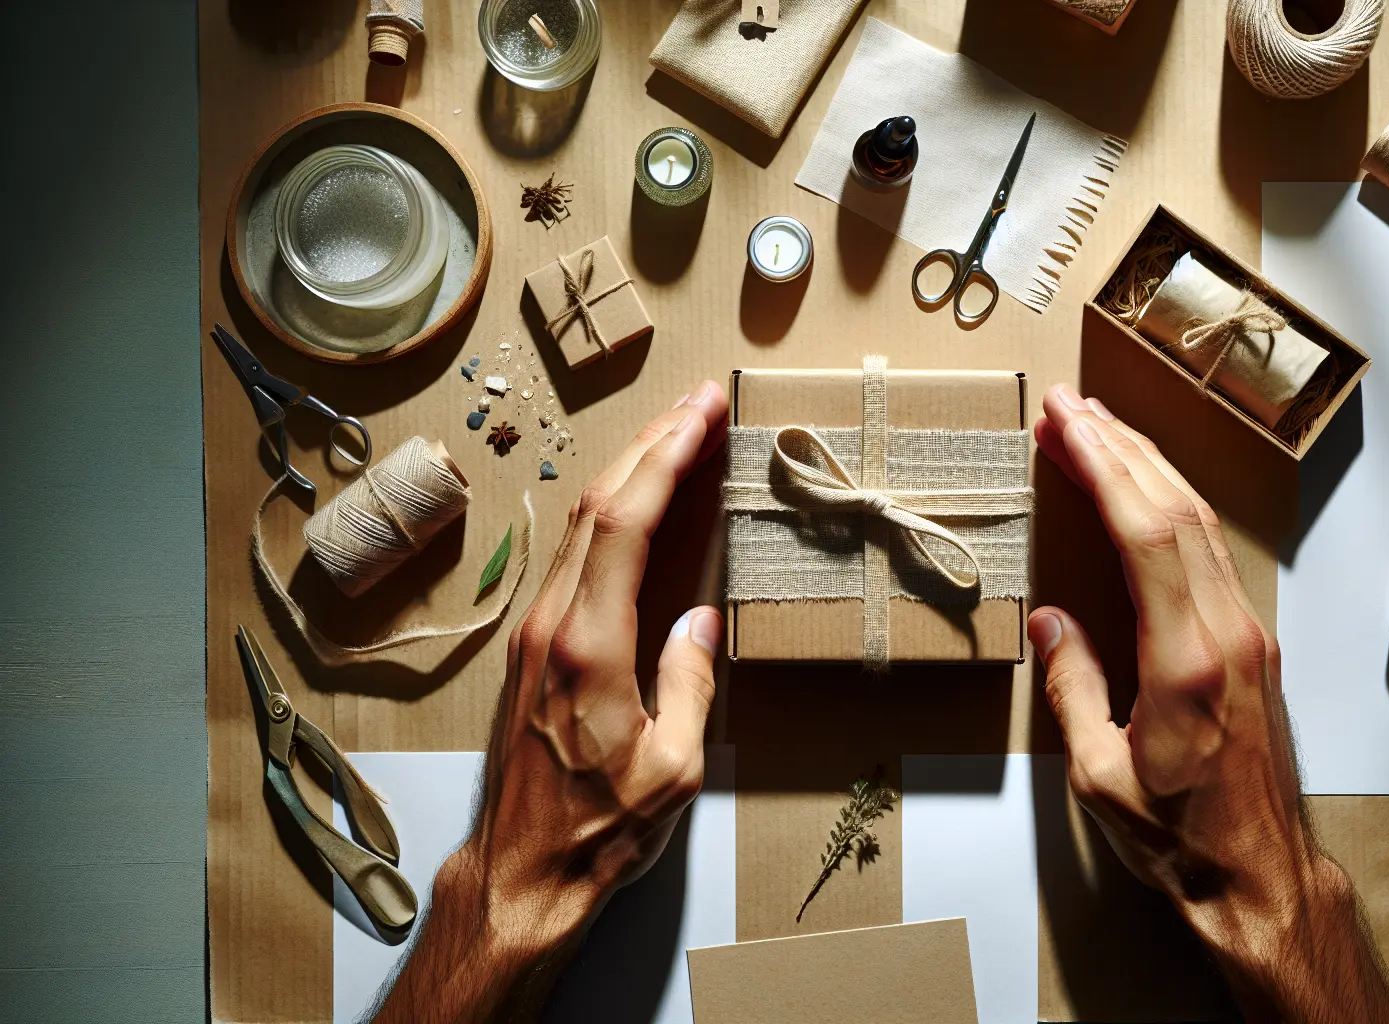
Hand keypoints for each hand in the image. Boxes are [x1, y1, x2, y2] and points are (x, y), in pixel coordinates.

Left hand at [376, 381, 729, 1023]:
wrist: (519, 874)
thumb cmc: (597, 832)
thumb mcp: (673, 765)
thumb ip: (689, 681)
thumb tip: (699, 621)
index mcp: (588, 645)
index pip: (626, 520)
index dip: (667, 455)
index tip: (703, 411)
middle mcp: (551, 625)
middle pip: (599, 505)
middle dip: (652, 442)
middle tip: (699, 402)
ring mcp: (533, 634)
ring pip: (581, 526)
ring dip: (629, 471)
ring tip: (676, 436)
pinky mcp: (531, 649)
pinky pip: (575, 557)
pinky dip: (611, 514)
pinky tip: (636, 505)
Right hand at [1032, 385, 1388, 1022]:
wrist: (1263, 877)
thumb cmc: (1184, 840)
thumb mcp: (1101, 775)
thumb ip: (1074, 688)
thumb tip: (1052, 623)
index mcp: (1189, 661)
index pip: (1147, 533)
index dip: (1104, 466)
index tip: (1067, 422)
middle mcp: (1229, 633)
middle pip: (1176, 510)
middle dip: (1120, 447)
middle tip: (1071, 406)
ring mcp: (1250, 634)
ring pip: (1201, 524)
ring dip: (1148, 469)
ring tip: (1099, 431)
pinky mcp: (1254, 645)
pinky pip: (1212, 553)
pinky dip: (1171, 508)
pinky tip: (1145, 493)